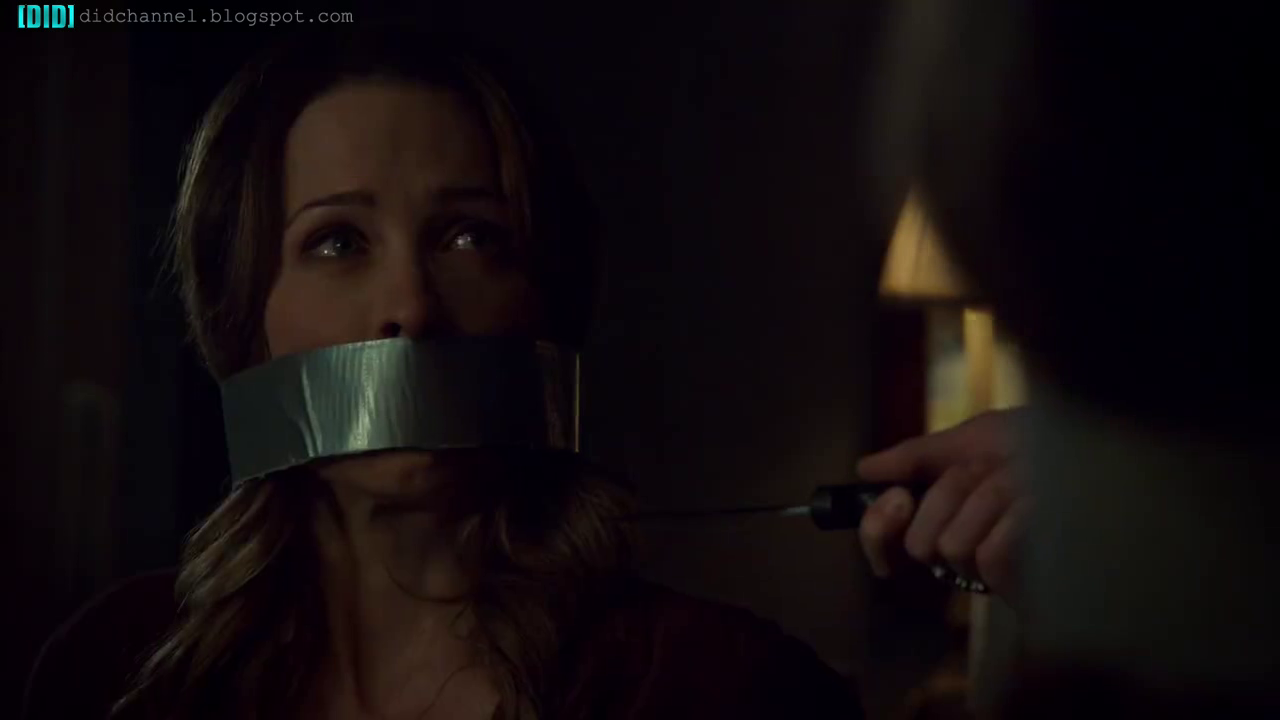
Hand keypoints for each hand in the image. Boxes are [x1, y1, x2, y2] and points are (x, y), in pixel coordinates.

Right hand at [856, 409, 1029, 601]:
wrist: (1112, 456)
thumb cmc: (1048, 444)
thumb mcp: (979, 437)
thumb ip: (920, 454)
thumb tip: (864, 468)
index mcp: (948, 522)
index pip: (885, 544)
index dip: (876, 530)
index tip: (894, 500)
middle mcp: (968, 557)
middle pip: (918, 542)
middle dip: (946, 499)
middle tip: (981, 477)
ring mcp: (1000, 577)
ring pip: (954, 547)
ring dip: (987, 502)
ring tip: (1022, 488)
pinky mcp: (1034, 591)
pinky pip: (993, 556)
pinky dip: (1013, 521)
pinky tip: (1039, 509)